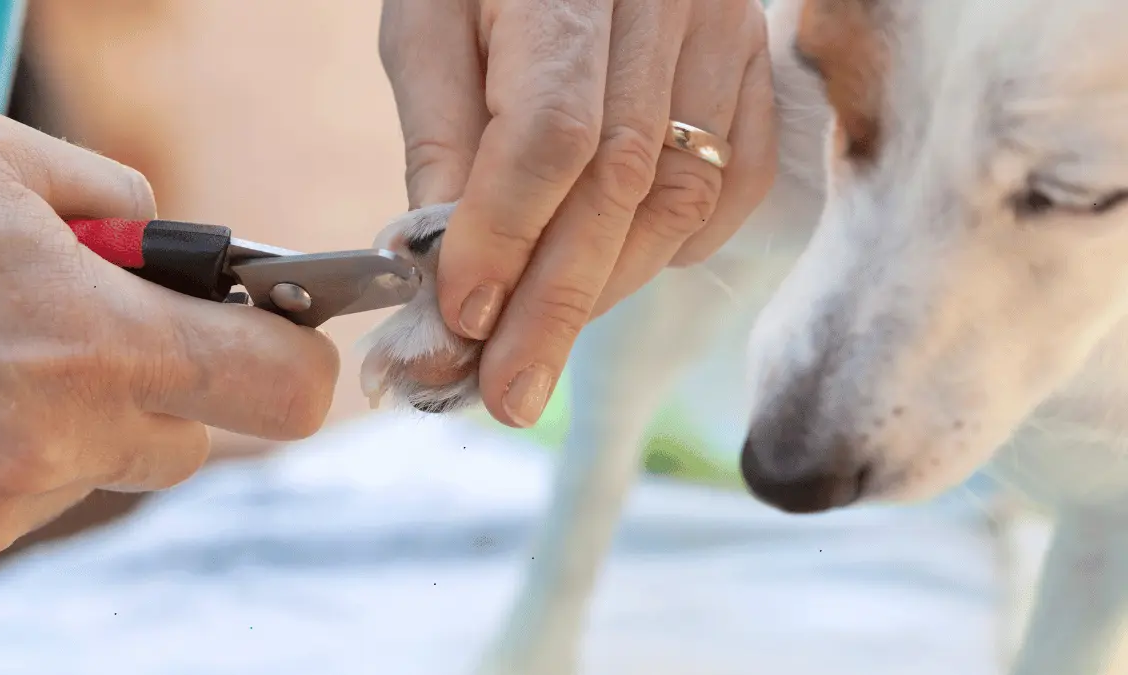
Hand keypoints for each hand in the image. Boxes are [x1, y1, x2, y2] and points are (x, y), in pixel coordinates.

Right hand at [0, 113, 338, 589]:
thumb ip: (115, 197)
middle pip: (192, 446)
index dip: (294, 361)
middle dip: (163, 394)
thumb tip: (172, 239)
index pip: (287, 390)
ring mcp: (1, 505)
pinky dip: (2, 465)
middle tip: (92, 341)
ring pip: (101, 473)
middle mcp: (64, 439)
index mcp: (104, 343)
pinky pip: (21, 508)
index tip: (278, 339)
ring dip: (75, 427)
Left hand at [381, 0, 775, 426]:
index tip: (460, 318)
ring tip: (540, 352)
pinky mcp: (756, 62)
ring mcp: (727, 29)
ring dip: (606, 290)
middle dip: (557, 304)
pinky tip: (620, 277)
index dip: (506, 235)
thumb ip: (442, 137)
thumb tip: (445, 267)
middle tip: (506, 393)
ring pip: (682, 196)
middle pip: (623, 181)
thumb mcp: (429, 21)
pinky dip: (679, 249)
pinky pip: (737, 182)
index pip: (553, 130)